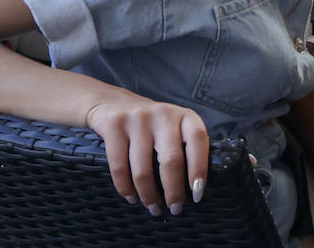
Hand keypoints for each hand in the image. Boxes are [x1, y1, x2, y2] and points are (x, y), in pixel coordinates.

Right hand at [85, 93, 209, 215]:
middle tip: (175, 209)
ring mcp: (137, 119)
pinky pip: (119, 167)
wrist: (114, 103)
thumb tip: (194, 188)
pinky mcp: (114, 126)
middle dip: (174, 191)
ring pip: (143, 170)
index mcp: (184, 115)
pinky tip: (131, 197)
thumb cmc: (153, 124)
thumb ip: (185, 147)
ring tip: (153, 207)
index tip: (197, 194)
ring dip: (149, 195)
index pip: (198, 141)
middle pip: (171, 160)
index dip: (199, 168)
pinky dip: (125, 188)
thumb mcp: (175, 126)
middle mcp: (163, 114)